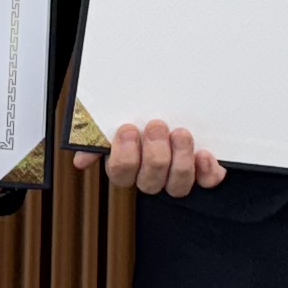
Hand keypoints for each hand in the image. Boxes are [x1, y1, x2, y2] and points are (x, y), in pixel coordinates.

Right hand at [69, 120, 227, 197]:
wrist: (179, 102)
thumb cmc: (143, 113)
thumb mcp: (119, 116)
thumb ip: (98, 135)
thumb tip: (80, 160)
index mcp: (128, 164)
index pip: (119, 173)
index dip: (124, 155)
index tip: (129, 129)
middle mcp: (152, 175)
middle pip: (149, 181)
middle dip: (154, 154)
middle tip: (157, 126)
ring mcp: (177, 176)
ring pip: (177, 186)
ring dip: (180, 160)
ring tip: (181, 134)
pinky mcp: (203, 173)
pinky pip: (207, 182)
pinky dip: (207, 171)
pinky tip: (204, 154)